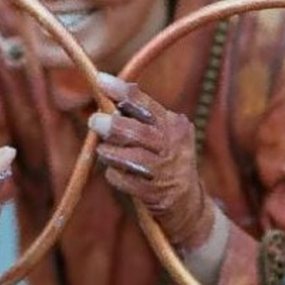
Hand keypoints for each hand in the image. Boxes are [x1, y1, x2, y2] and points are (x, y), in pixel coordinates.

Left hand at [91, 72, 215, 252]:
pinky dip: (115, 175)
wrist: (189, 203)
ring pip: (131, 158)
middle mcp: (174, 146)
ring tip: (103, 151)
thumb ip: (138, 120)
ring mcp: (167, 171)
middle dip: (113, 126)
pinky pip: (127, 181)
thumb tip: (104, 103)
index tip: (101, 81)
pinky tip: (113, 172)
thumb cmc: (166, 162)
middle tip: (95, 121)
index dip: (121, 92)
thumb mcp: (163, 136)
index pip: (146, 104)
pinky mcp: (157, 194)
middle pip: (138, 131)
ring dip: (110, 153)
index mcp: (175, 125)